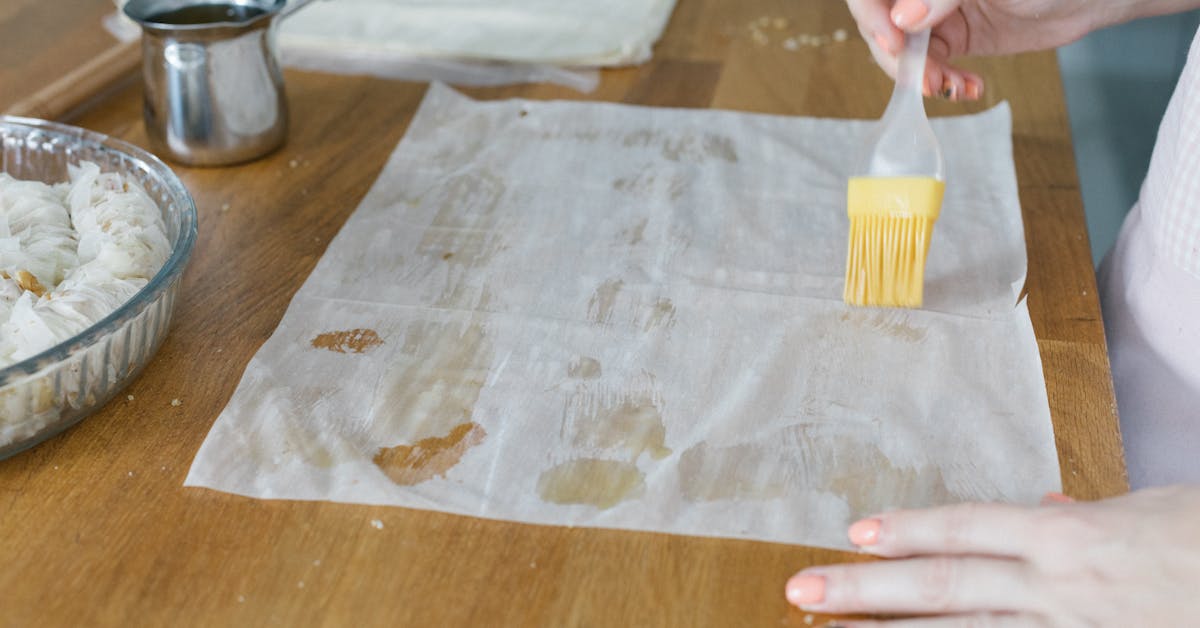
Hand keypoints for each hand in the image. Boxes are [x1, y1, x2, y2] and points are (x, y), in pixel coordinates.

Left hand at [784, 485, 1199, 625]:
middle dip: (868, 591)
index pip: (967, 528)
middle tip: (801, 589)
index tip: (853, 532)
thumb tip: (1041, 508)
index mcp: (1069, 538)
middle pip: (945, 586)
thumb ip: (1085, 516)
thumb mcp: (1149, 511)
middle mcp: (1057, 587)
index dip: (907, 530)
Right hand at [845, 0, 1106, 99]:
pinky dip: (941, 83)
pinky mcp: (950, 39)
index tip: (895, 41)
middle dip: (898, 56)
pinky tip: (966, 88)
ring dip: (919, 76)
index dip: (873, 15)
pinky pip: (927, 66)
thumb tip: (904, 21)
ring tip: (950, 88)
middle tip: (925, 80)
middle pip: (880, 22)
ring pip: (901, 49)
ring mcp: (932, 12)